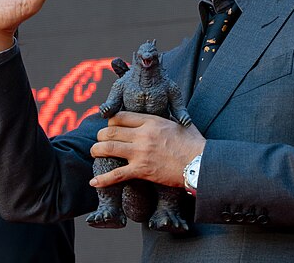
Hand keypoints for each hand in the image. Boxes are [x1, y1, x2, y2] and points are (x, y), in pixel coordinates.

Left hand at [89, 111, 205, 187]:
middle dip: (101, 135)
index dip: (111, 120)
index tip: (109, 125)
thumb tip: (170, 111)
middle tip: (99, 139)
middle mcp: (142, 135)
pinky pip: (117, 175)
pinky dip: (103, 179)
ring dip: (97, 150)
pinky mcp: (141, 170)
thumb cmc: (194, 144)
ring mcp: (140, 153)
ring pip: (109, 148)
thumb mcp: (180, 122)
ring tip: (94, 152)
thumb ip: (169, 116)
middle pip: (111, 131)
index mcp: (151, 121)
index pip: (121, 116)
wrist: (200, 163)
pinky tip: (94, 182)